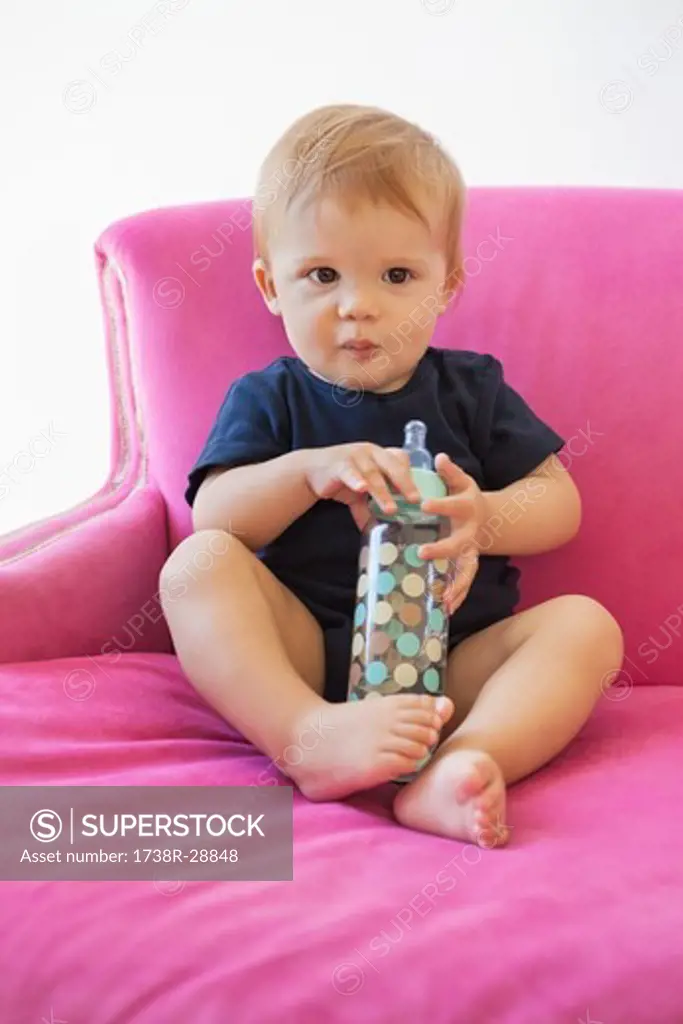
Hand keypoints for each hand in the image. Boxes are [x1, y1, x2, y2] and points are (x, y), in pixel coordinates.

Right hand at [305, 442, 421, 531]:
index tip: (418, 494)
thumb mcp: (358, 493)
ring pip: (373, 474)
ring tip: (391, 508)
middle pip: (392, 466)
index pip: (400, 460)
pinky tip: (362, 489)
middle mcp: (370, 452)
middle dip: (405, 483)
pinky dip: (356, 481)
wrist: (311, 470)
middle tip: (415, 500)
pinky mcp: (338, 464)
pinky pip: (350, 472)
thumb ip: (369, 508)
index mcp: (379, 455)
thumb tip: (378, 531)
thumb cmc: (340, 478)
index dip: (410, 475)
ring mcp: (354, 456)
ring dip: (382, 492)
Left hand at [417, 453, 485, 615]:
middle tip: (423, 552)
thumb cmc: (464, 496)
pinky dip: (458, 596)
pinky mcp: (468, 565)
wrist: (486, 516)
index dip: (440, 505)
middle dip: (442, 549)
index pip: (453, 505)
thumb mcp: (459, 480)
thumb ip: (449, 470)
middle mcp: (470, 532)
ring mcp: (471, 551)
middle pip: (458, 543)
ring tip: (443, 598)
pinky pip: (464, 582)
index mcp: (467, 508)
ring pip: (466, 570)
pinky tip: (446, 610)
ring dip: (455, 585)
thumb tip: (439, 456)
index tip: (424, 504)